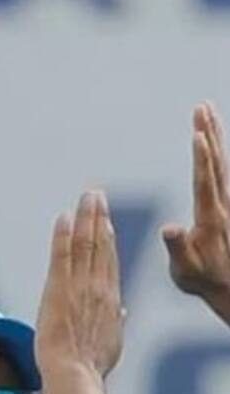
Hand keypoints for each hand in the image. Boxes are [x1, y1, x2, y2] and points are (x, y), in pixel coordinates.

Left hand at [35, 193, 124, 393]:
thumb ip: (117, 322)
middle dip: (99, 217)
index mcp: (112, 301)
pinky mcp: (59, 289)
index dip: (108, 239)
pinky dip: (63, 235)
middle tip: (96, 196)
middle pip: (101, 245)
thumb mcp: (112, 343)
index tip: (106, 222)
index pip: (110, 263)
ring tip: (86, 197)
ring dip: (86, 217)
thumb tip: (123, 312)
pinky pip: (62, 255)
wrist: (75, 373)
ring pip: (85, 244)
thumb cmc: (90, 366)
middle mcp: (99, 288)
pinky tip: (64, 217)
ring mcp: (79, 287)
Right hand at [162, 102, 229, 325]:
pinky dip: (216, 150)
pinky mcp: (225, 203)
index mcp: (210, 219)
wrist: (229, 285)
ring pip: (220, 162)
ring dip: (213, 135)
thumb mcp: (185, 271)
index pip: (205, 182)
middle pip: (215, 163)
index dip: (202, 158)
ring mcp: (226, 203)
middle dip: (208, 134)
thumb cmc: (203, 279)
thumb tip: (170, 229)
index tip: (198, 133)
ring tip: (205, 111)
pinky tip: (213, 137)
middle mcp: (222, 206)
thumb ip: (178, 249)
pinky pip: (221, 169)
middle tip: (201, 107)